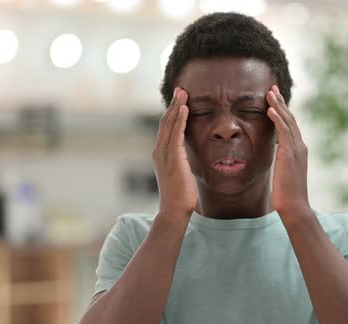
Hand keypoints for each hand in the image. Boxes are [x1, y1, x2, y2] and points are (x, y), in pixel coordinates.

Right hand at [152, 88, 196, 216]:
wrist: (175, 210)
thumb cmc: (180, 196)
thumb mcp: (180, 173)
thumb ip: (181, 162)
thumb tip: (188, 156)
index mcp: (160, 154)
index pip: (166, 128)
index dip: (172, 112)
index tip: (179, 99)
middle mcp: (159, 151)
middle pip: (165, 121)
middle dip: (173, 104)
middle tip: (180, 89)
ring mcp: (164, 154)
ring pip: (169, 124)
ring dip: (176, 107)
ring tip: (183, 92)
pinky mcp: (173, 158)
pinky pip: (176, 134)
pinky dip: (180, 120)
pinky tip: (184, 108)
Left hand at [266, 85, 309, 214]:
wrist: (295, 206)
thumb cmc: (287, 194)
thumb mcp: (283, 172)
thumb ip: (280, 160)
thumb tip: (274, 155)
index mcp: (299, 150)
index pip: (290, 125)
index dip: (282, 110)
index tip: (274, 98)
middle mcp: (300, 146)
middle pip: (290, 118)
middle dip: (280, 102)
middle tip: (272, 88)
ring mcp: (297, 149)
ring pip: (287, 121)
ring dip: (278, 105)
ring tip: (269, 92)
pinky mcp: (290, 153)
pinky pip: (284, 131)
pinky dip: (277, 118)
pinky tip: (270, 109)